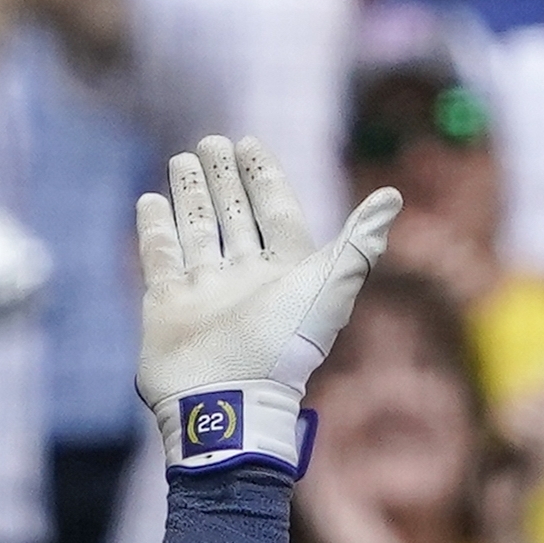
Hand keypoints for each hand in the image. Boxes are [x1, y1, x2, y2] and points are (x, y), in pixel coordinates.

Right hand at [132, 134, 397, 476]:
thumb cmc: (286, 346)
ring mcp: (205, 292)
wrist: (231, 400)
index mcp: (286, 273)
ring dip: (191, 196)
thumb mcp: (330, 287)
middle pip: (234, 217)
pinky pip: (161, 258)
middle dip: (224, 179)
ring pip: (197, 232)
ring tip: (181, 159)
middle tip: (211, 142)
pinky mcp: (168, 307)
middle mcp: (245, 279)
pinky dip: (156, 229)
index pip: (276, 212)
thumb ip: (360, 240)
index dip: (265, 177)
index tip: (250, 143)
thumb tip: (392, 196)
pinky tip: (151, 199)